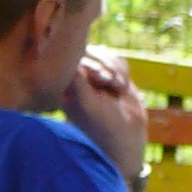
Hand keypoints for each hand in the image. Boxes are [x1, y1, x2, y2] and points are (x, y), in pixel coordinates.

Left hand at [63, 46, 149, 189]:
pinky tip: (123, 88)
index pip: (74, 59)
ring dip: (116, 69)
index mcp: (65, 85)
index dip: (91, 64)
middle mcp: (78, 79)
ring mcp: (95, 76)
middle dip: (106, 66)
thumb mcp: (88, 105)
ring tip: (120, 88)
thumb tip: (74, 62)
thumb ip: (78, 83)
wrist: (126, 139)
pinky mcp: (112, 76)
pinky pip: (117, 60)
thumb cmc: (103, 126)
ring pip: (105, 54)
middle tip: (115, 84)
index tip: (104, 79)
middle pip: (90, 52)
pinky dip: (123, 70)